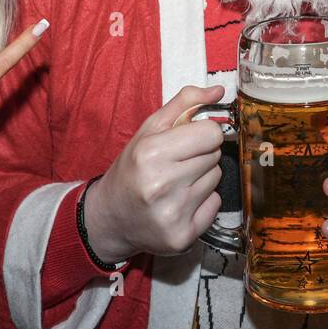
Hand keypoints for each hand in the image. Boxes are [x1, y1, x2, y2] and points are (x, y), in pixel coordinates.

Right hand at [82, 85, 226, 264]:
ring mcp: (173, 214)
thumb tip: (218, 91)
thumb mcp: (149, 130)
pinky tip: (180, 202)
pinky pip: (215, 206)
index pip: (211, 133)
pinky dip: (203, 202)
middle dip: (200, 155)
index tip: (189, 139)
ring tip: (177, 183)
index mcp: (152, 153)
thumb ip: (184, 104)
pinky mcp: (182, 237)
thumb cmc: (132, 168)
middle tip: (177, 163)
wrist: (109, 218)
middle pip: (215, 156)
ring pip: (216, 179)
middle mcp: (162, 185)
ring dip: (202, 177)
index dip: (203, 133)